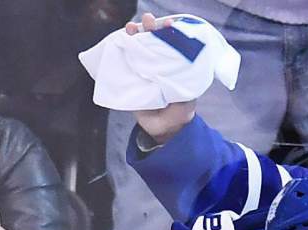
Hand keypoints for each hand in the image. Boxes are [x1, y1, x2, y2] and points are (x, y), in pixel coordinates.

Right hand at [127, 12, 195, 143]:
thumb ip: (184, 97)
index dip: (170, 34)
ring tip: (132, 27)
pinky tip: (121, 40)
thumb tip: (181, 89)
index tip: (169, 24)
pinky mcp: (133, 78)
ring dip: (136, 35)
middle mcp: (161, 66)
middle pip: (155, 42)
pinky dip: (123, 49)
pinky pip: (127, 61)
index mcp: (176, 68)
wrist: (163, 130)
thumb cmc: (178, 115)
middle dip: (152, 29)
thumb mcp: (185, 106)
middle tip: (148, 20)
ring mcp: (146, 71)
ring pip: (140, 48)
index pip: (173, 46)